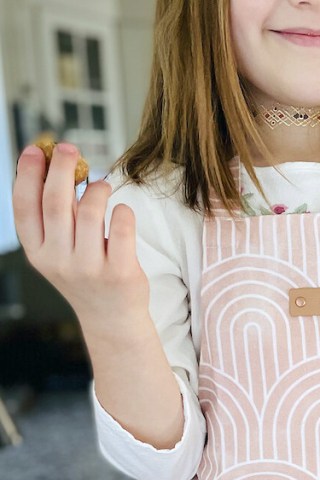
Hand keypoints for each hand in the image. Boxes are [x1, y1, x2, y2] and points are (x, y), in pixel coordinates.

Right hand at [13, 143, 148, 329]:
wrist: (112, 319)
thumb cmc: (86, 275)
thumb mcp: (59, 251)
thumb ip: (55, 218)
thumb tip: (54, 167)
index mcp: (38, 252)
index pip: (24, 207)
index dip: (27, 175)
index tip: (35, 150)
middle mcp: (59, 260)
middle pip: (56, 203)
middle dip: (61, 168)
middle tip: (69, 148)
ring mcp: (89, 268)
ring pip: (89, 212)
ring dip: (97, 190)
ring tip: (102, 185)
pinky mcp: (120, 272)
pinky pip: (121, 228)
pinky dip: (122, 210)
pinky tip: (121, 209)